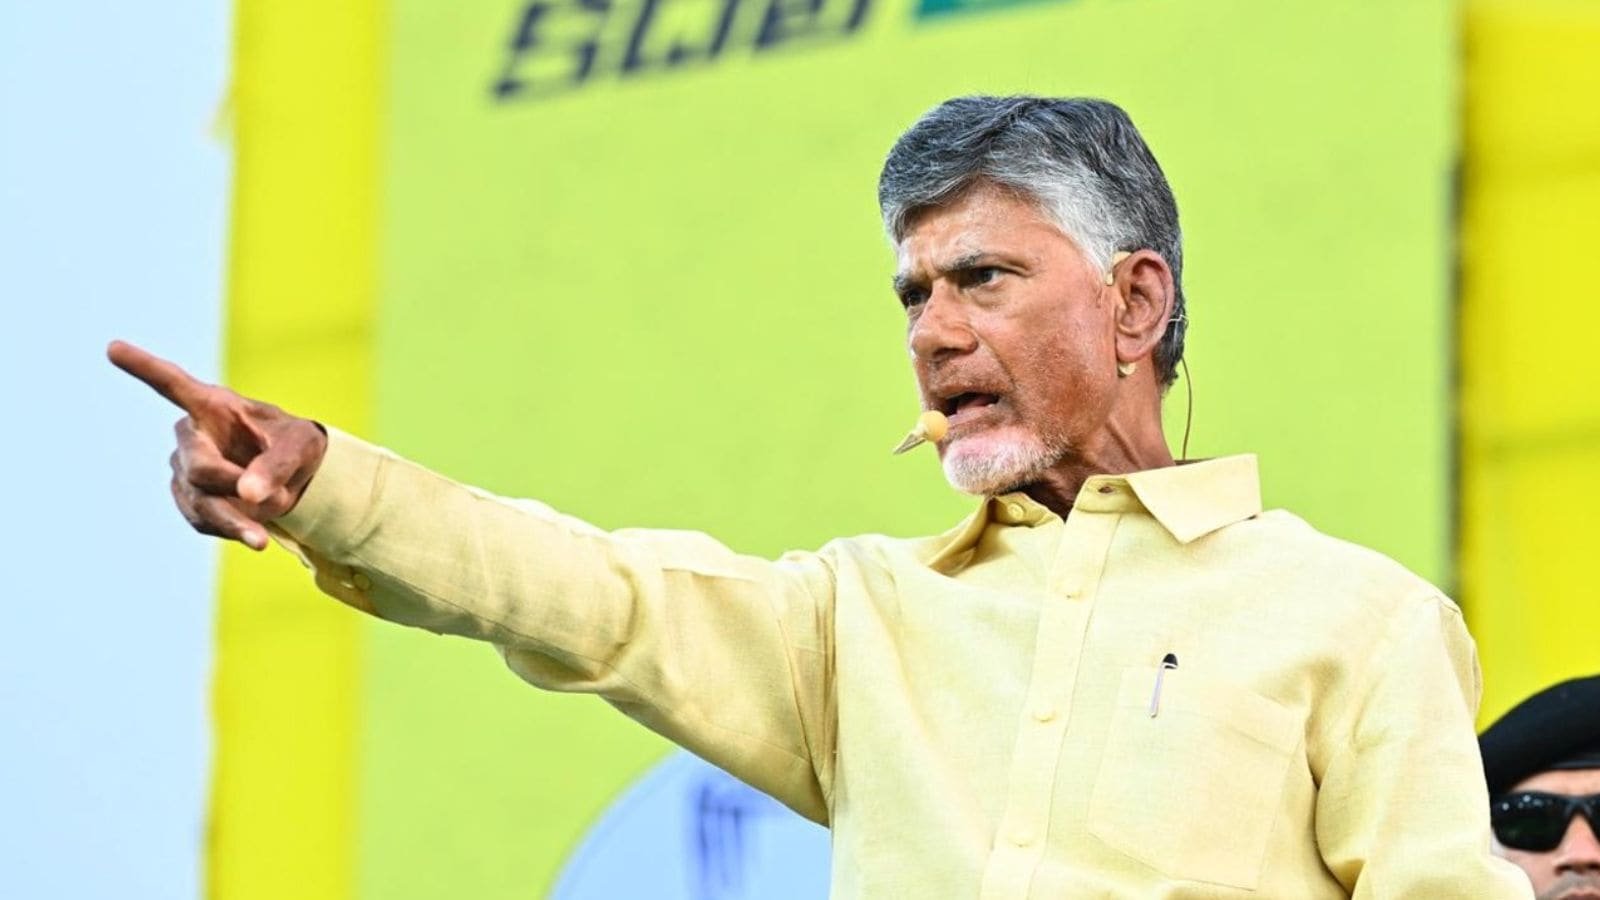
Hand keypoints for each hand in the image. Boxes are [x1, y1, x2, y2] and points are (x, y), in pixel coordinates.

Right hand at [107, 340, 328, 550]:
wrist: (295, 479)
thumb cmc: (296, 446)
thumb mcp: (302, 447)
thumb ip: (279, 465)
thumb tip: (247, 495)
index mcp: (214, 405)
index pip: (173, 383)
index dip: (144, 366)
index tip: (113, 347)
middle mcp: (191, 435)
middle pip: (197, 467)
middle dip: (233, 485)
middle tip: (274, 497)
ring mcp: (185, 469)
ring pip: (197, 500)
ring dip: (233, 520)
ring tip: (263, 539)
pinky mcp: (188, 499)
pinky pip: (202, 520)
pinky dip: (231, 529)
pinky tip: (253, 532)